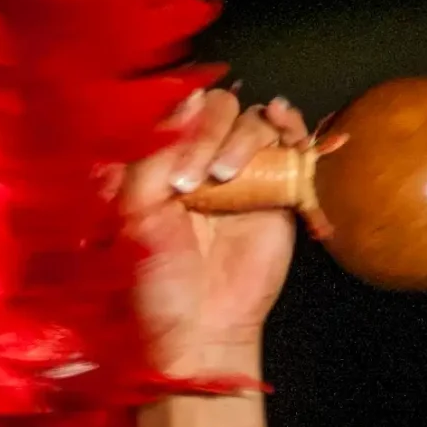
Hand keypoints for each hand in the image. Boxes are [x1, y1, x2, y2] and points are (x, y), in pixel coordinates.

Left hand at [119, 88, 308, 380]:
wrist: (202, 326)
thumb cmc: (162, 280)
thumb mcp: (136, 214)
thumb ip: (151, 156)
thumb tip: (190, 101)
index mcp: (167, 164)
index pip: (180, 112)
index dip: (180, 123)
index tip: (174, 168)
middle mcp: (206, 161)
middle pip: (218, 108)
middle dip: (207, 133)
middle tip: (193, 182)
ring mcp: (244, 172)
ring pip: (253, 119)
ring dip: (239, 138)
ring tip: (225, 178)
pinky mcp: (278, 187)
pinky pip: (290, 137)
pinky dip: (289, 123)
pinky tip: (282, 125)